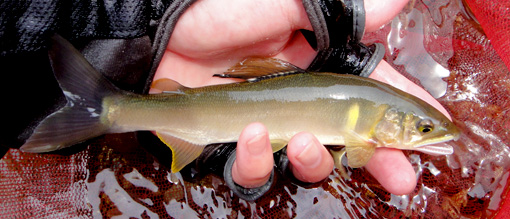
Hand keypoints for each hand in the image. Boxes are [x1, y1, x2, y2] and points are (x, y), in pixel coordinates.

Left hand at [152, 0, 437, 194]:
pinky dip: (258, 159)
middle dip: (379, 160)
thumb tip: (397, 0)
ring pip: (307, 162)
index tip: (435, 137)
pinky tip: (254, 134)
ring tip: (307, 143)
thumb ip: (340, 9)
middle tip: (402, 176)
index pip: (374, 94)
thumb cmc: (222, 10)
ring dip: (315, 162)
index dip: (406, 116)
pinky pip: (255, 167)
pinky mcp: (238, 142)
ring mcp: (271, 124)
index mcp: (321, 66)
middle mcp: (302, 99)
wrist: (162, 31)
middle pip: (351, 140)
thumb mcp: (285, 4)